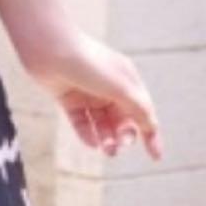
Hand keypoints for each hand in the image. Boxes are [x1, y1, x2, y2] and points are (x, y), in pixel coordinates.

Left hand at [24, 30, 162, 160]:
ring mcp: (88, 92)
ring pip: (101, 123)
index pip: (143, 111)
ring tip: (107, 149)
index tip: (156, 157)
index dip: (151, 134)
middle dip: (123, 136)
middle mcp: (108, 86)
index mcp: (127, 80)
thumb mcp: (120, 87)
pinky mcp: (68, 97)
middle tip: (119, 147)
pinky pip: (81, 121)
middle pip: (122, 120)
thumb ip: (139, 108)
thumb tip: (152, 128)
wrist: (49, 48)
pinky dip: (87, 134)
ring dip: (106, 138)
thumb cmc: (88, 63)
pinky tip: (92, 143)